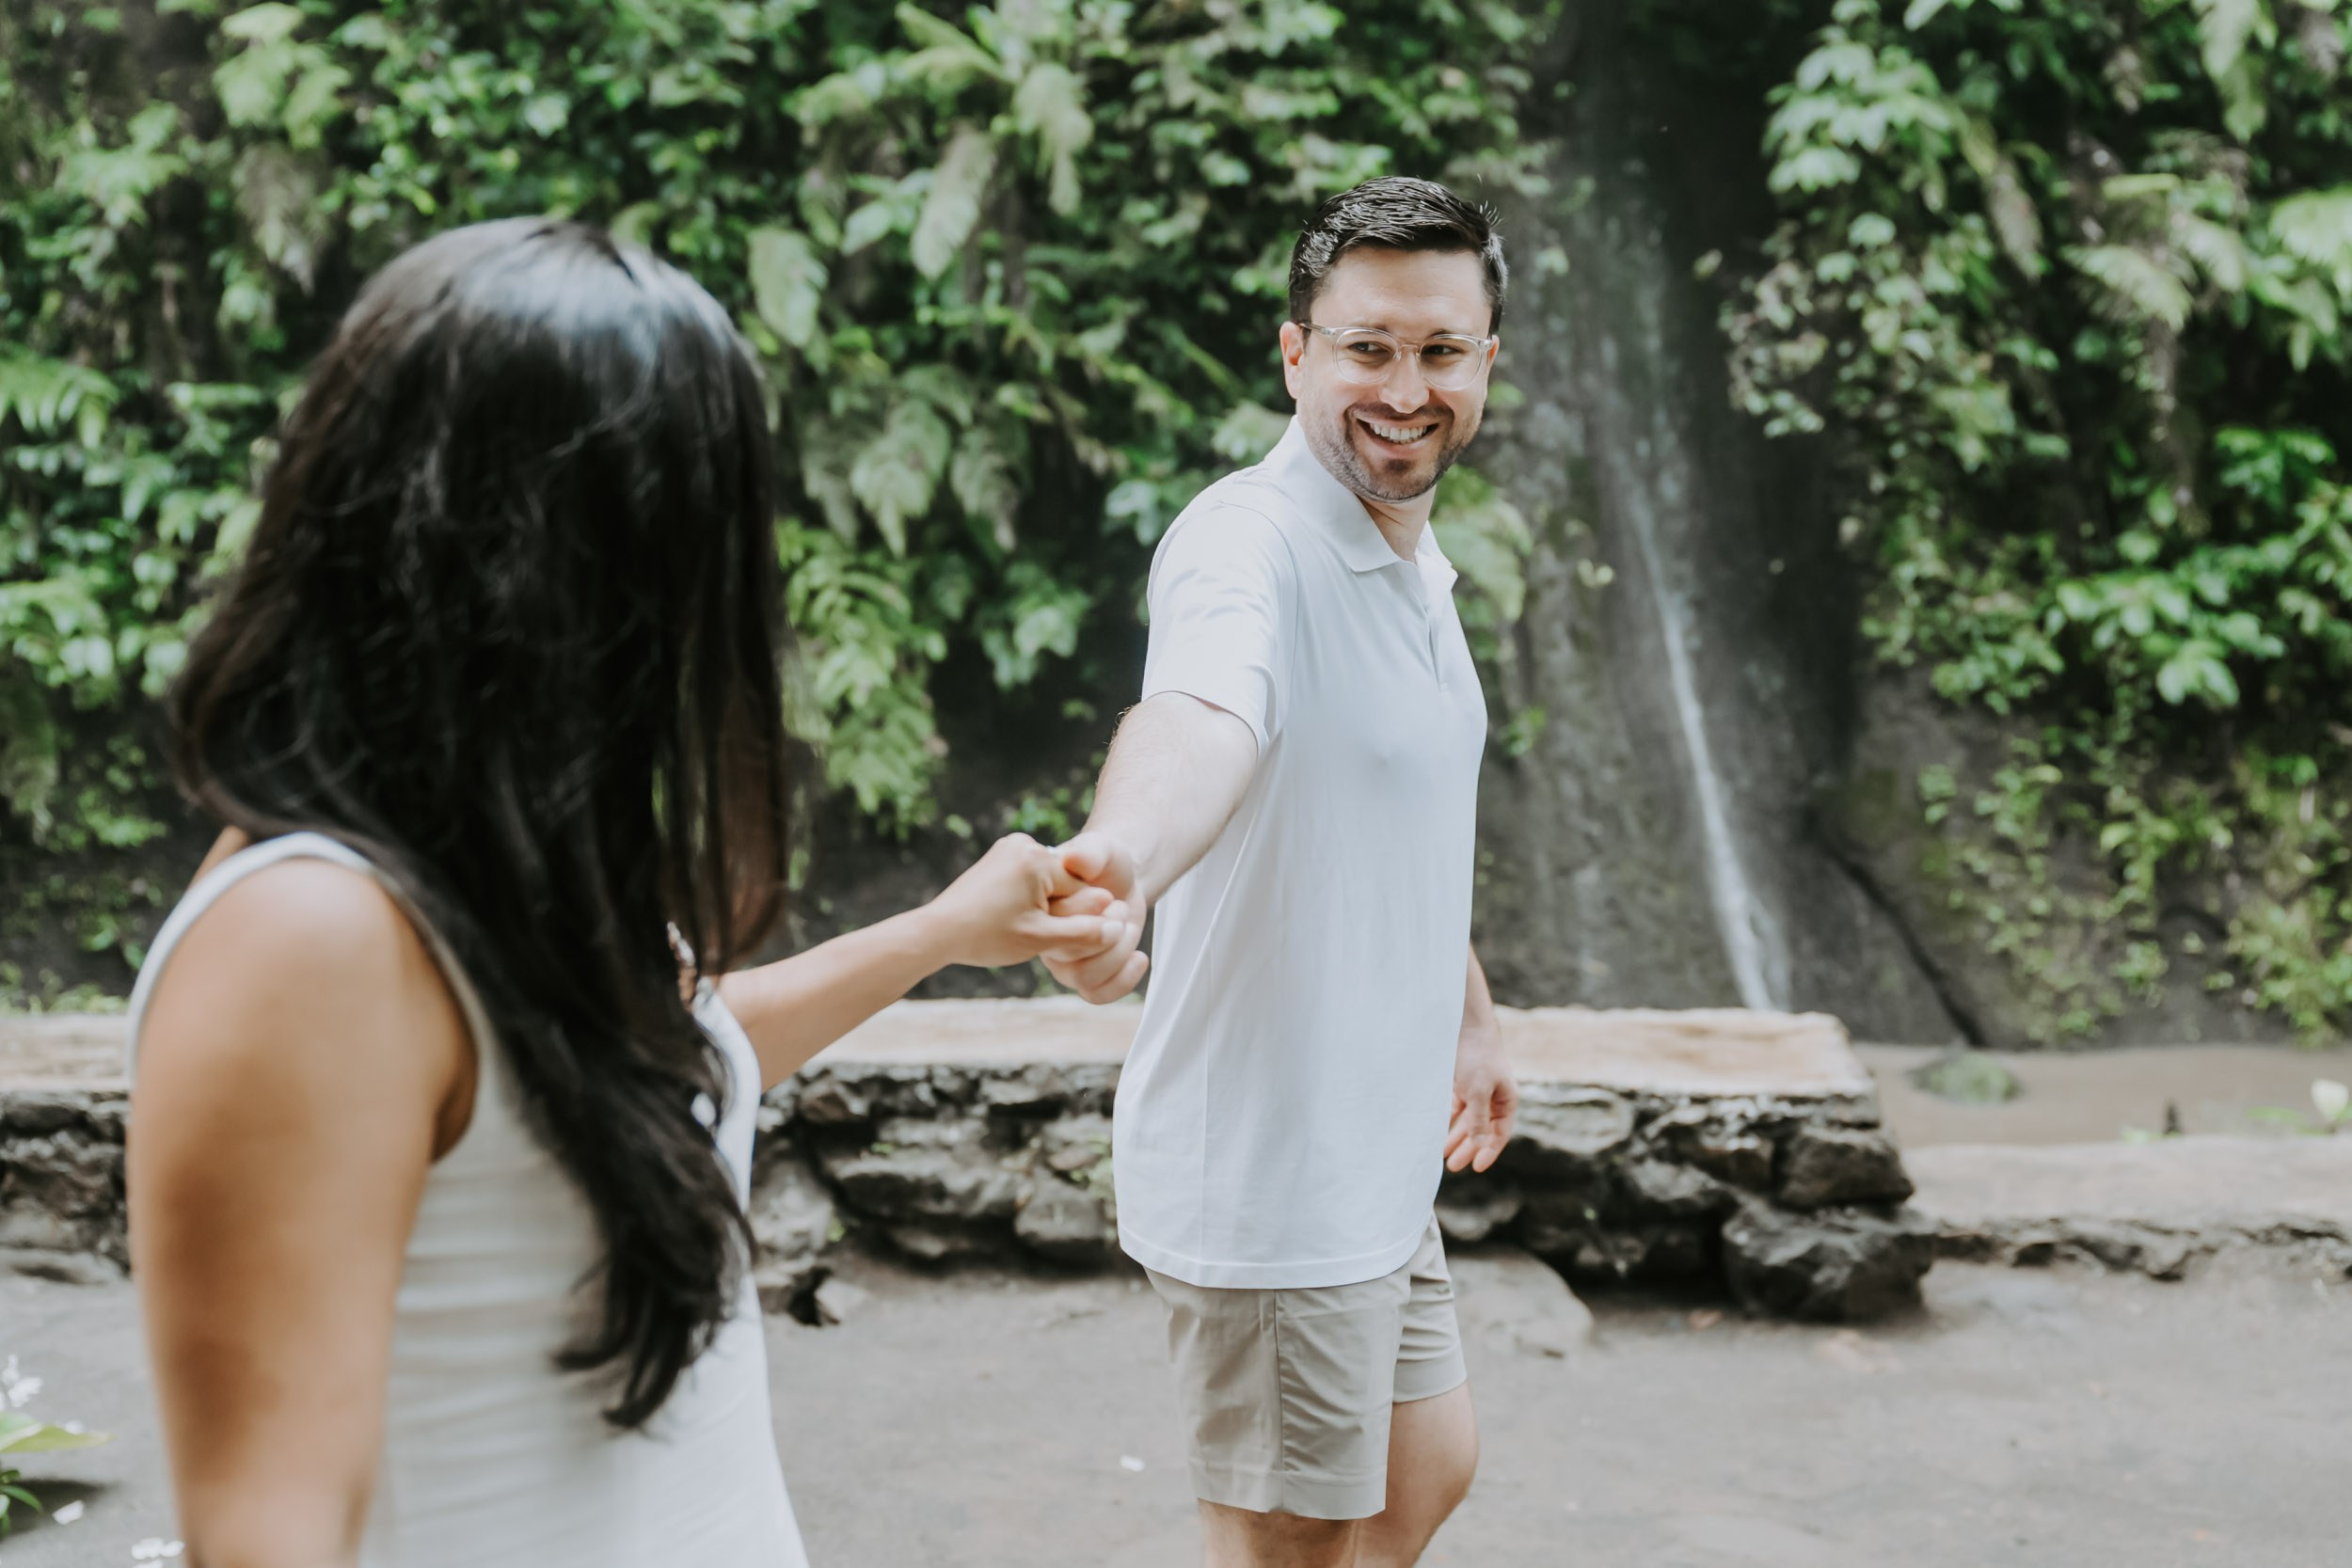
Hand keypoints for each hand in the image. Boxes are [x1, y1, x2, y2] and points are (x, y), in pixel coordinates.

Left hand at [925, 834, 1140, 971]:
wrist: (937, 931)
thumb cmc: (985, 935)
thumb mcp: (1041, 939)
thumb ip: (1083, 933)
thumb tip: (1117, 930)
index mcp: (1038, 858)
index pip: (1082, 892)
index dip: (1074, 921)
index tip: (1051, 937)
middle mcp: (1024, 844)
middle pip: (1065, 886)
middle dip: (1057, 913)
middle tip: (1028, 934)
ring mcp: (1009, 848)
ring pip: (1048, 885)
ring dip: (1042, 908)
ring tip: (1016, 927)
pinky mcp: (999, 857)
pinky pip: (1029, 880)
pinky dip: (1027, 900)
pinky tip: (1009, 918)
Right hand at [1042, 831, 1149, 1003]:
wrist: (1120, 879)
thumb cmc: (1104, 862)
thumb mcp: (1099, 849)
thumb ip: (1089, 852)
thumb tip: (1074, 859)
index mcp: (1039, 909)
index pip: (1053, 927)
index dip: (1086, 915)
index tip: (1107, 896)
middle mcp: (1046, 939)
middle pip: (1069, 957)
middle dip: (1107, 933)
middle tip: (1120, 908)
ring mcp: (1065, 961)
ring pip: (1084, 979)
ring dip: (1117, 953)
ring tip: (1129, 927)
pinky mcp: (1087, 975)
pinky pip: (1097, 995)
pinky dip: (1124, 981)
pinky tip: (1139, 957)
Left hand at [1445, 1022, 1516, 1172]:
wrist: (1464, 1025)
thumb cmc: (1477, 1057)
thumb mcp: (1478, 1092)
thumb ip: (1479, 1119)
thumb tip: (1481, 1145)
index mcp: (1506, 1100)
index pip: (1499, 1133)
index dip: (1489, 1151)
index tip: (1476, 1167)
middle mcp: (1493, 1097)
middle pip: (1481, 1130)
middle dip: (1468, 1147)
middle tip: (1452, 1166)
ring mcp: (1476, 1089)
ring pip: (1466, 1120)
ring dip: (1455, 1136)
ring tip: (1441, 1153)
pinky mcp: (1460, 1082)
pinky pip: (1454, 1107)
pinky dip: (1447, 1119)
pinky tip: (1436, 1129)